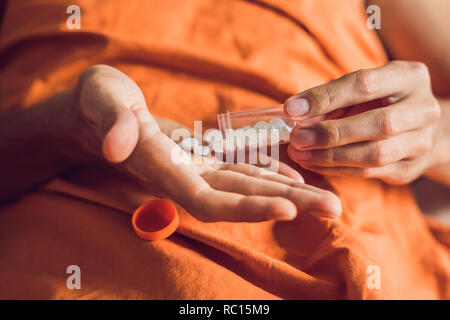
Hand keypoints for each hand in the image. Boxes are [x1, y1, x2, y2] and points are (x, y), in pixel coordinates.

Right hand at [69, 65, 341, 220]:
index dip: (245, 209)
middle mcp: (185, 177)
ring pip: (249, 186)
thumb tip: (119, 144)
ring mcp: (198, 170)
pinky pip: (243, 170)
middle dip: (287, 205)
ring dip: (289, 193)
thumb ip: (111, 120)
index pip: (208, 200)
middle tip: (335, 209)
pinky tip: (296, 177)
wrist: (100, 113)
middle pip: (241, 200)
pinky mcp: (204, 159)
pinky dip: (271, 174)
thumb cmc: (97, 103)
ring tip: (329, 200)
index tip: (287, 208)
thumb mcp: (100, 99)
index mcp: (162, 167)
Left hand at [284, 61, 441, 184]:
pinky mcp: (409, 168)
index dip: (325, 97)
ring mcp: (421, 142)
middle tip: (296, 138)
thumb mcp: (359, 91)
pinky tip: (312, 163)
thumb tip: (294, 113)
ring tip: (299, 154)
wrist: (417, 128)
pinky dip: (336, 169)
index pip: (365, 84)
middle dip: (331, 133)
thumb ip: (331, 99)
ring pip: (375, 154)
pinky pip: (369, 173)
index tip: (292, 109)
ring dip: (331, 156)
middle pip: (379, 124)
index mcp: (409, 77)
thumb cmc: (377, 102)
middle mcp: (423, 109)